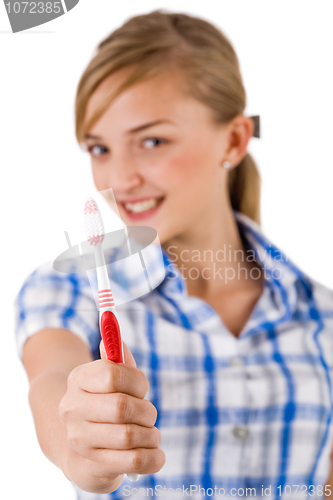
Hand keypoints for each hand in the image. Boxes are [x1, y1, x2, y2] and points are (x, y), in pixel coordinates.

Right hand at [58, 340, 164, 493]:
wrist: (82, 450)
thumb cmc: (105, 405)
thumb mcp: (111, 380)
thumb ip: (118, 359)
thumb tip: (118, 340)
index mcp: (78, 380)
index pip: (112, 373)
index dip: (137, 381)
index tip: (142, 388)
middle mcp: (72, 409)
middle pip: (122, 407)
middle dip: (147, 410)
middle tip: (149, 414)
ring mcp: (80, 440)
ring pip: (130, 436)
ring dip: (151, 434)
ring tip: (151, 434)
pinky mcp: (92, 466)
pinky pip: (134, 462)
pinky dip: (153, 457)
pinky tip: (154, 453)